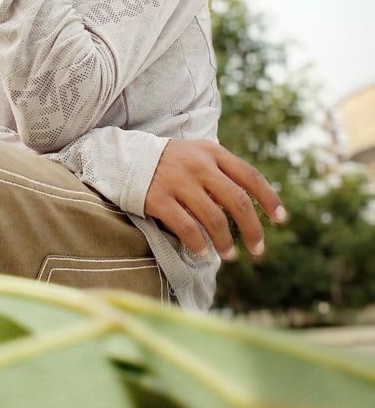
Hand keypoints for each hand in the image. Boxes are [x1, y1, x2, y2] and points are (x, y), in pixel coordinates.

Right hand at [144, 139, 287, 259]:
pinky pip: (186, 227)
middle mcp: (198, 166)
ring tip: (229, 255)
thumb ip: (223, 172)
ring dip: (226, 242)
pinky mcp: (158, 199)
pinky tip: (202, 252)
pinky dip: (198, 243)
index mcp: (212, 152)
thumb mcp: (199, 154)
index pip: (250, 176)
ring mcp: (178, 182)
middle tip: (258, 249)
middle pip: (237, 201)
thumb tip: (252, 206)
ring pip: (214, 218)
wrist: (127, 157)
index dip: (269, 199)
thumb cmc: (172, 161)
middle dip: (253, 229)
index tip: (281, 220)